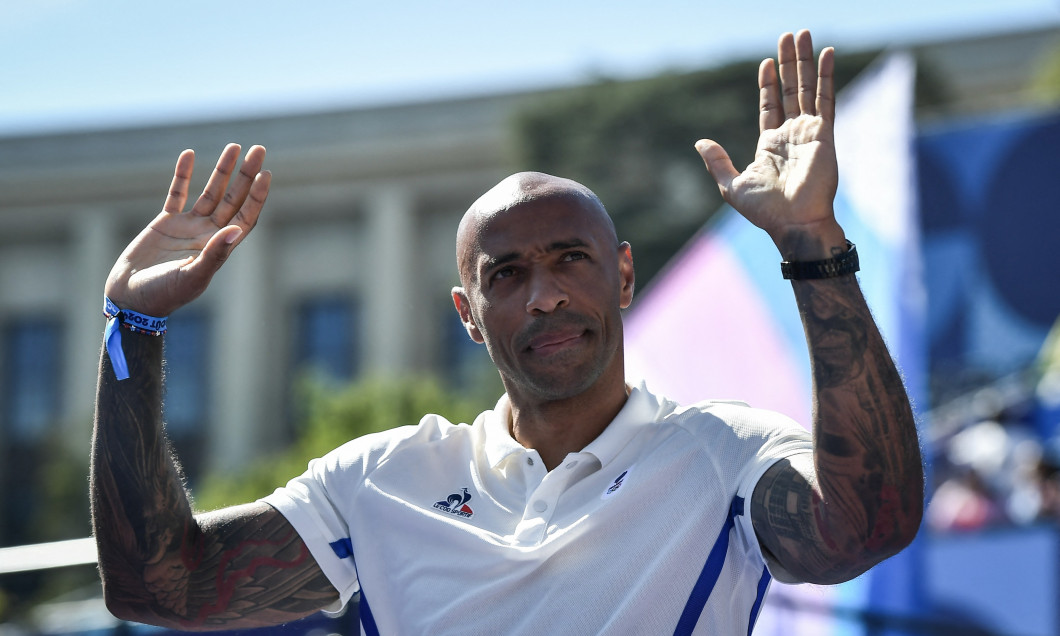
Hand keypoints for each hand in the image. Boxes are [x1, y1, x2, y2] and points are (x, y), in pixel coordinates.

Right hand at [104, 144, 270, 315]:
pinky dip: (183, 175)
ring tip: (234, 146)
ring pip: (211, 192)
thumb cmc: (164, 294)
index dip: (257, 196)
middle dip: (246, 175)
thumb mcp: (192, 276)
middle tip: (259, 150)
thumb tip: (237, 231)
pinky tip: (189, 154)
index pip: (246, 216)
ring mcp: (188, 227)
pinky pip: (177, 193)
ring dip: (222, 170)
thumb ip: (214, 254)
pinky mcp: (166, 222)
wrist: (131, 298)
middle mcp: (208, 234)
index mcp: (220, 248)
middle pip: (234, 199)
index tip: (266, 174)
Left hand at [695, 30, 842, 259]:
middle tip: (789, 35)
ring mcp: (809, 132)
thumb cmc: (765, 211)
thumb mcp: (732, 186)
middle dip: (788, 63)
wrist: (793, 224)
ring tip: (804, 34)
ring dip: (805, 61)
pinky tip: (826, 53)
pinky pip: (826, 98)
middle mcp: (791, 134)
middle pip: (790, 90)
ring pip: (807, 88)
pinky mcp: (824, 134)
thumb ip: (717, 162)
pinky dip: (826, 76)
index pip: (770, 105)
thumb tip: (700, 142)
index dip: (768, 83)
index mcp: (770, 144)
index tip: (766, 62)